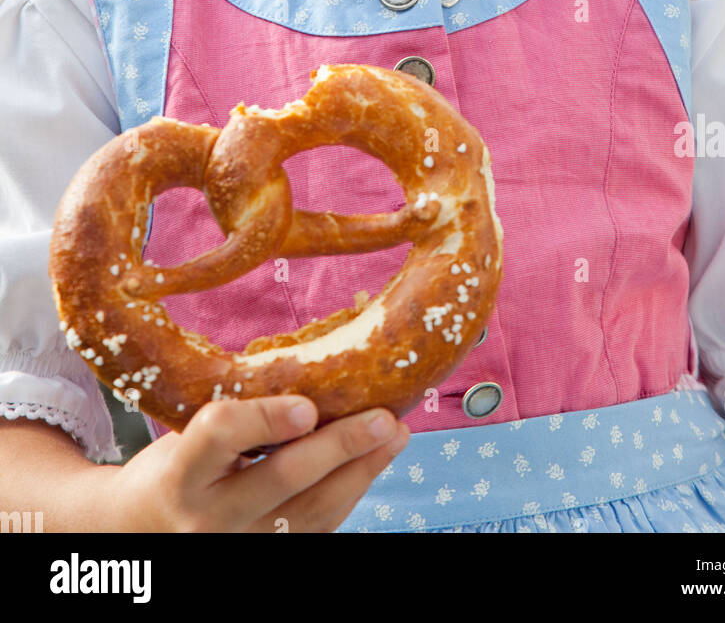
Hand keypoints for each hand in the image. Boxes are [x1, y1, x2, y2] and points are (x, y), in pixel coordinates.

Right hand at [97, 396, 409, 532]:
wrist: (140, 533)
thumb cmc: (174, 466)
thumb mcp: (184, 430)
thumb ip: (236, 404)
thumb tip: (313, 354)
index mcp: (180, 472)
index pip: (219, 435)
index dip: (264, 418)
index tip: (306, 404)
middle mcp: (207, 518)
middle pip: (281, 479)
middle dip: (339, 446)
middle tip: (383, 418)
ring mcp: (238, 545)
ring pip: (311, 512)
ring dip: (361, 470)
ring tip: (395, 435)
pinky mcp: (264, 557)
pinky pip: (317, 529)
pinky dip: (349, 492)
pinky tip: (371, 463)